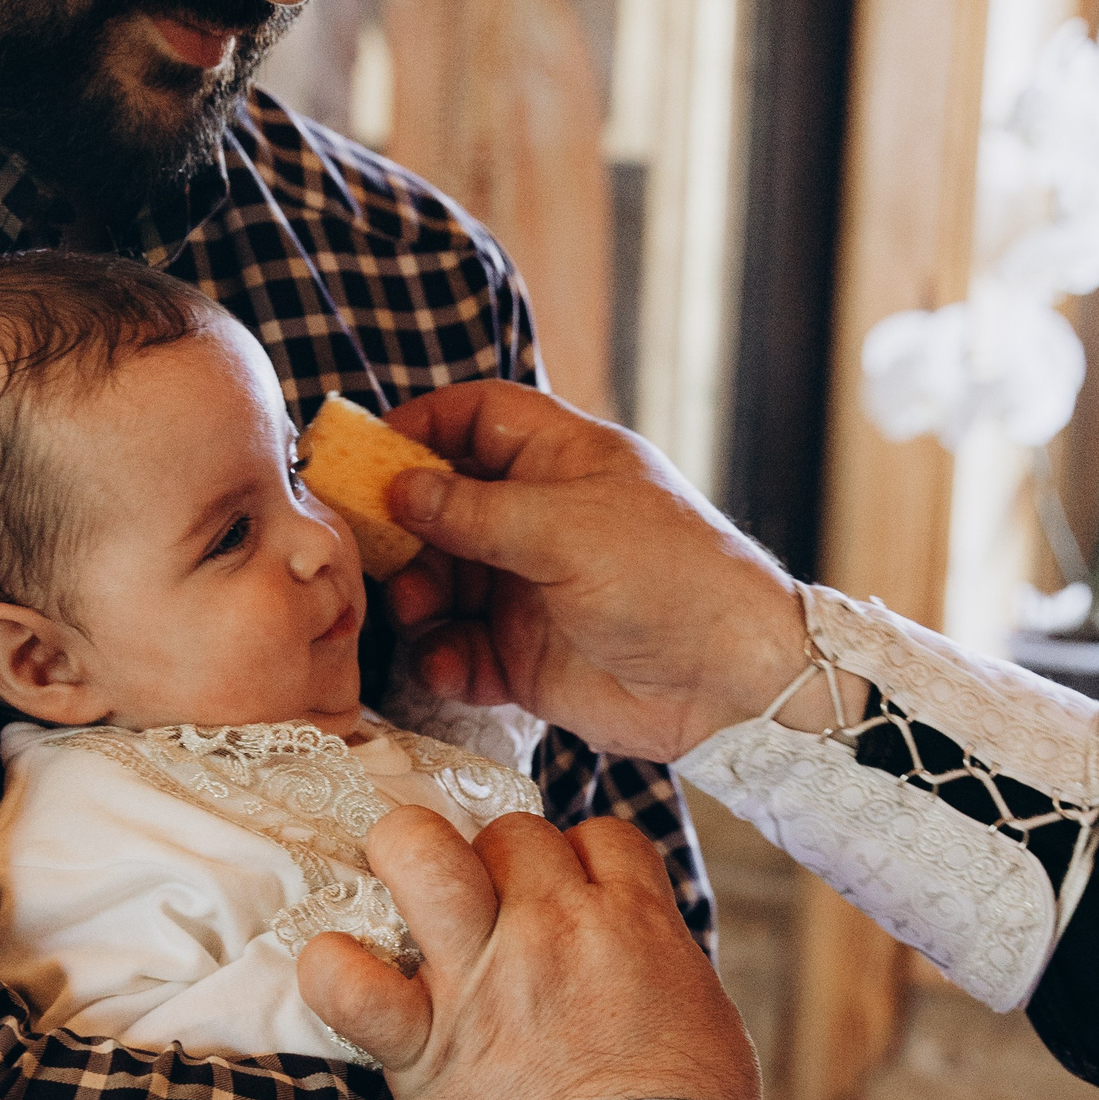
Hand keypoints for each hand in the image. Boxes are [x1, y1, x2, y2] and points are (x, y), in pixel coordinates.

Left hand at [298, 807, 761, 1099]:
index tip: (572, 894)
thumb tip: (636, 943)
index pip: (599, 837)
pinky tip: (337, 967)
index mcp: (633, 922)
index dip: (581, 859)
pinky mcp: (427, 1046)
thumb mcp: (703, 1015)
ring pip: (423, 854)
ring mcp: (483, 979)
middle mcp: (554, 931)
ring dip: (406, 854)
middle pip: (513, 833)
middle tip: (496, 907)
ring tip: (399, 877)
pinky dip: (334, 972)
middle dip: (502, 860)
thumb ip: (659, 957)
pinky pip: (353, 984)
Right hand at [379, 381, 805, 761]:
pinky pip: (458, 650)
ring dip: (418, 598)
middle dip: (404, 530)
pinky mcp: (523, 656)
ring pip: (439, 582)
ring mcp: (527, 588)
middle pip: (440, 506)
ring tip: (421, 615)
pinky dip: (444, 659)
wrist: (730, 681)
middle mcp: (538, 519)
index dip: (421, 426)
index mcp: (560, 460)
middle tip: (375, 553)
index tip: (368, 454)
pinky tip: (451, 667)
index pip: (476, 418)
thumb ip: (473, 511)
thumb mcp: (565, 529)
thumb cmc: (671, 576)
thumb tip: (398, 490)